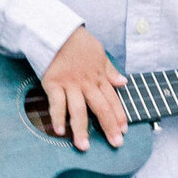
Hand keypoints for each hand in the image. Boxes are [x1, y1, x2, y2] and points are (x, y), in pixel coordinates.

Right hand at [41, 26, 126, 151]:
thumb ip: (110, 70)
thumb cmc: (78, 42)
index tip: (124, 130)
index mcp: (98, 76)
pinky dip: (58, 118)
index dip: (119, 116)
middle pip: (101, 108)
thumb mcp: (100, 53)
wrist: (57, 30)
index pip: (112, 100)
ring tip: (84, 147)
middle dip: (109, 127)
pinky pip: (57, 104)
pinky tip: (60, 132)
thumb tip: (123, 83)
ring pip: (79, 111)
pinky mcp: (53, 84)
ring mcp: (70, 84)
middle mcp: (86, 83)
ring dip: (81, 130)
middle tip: (115, 143)